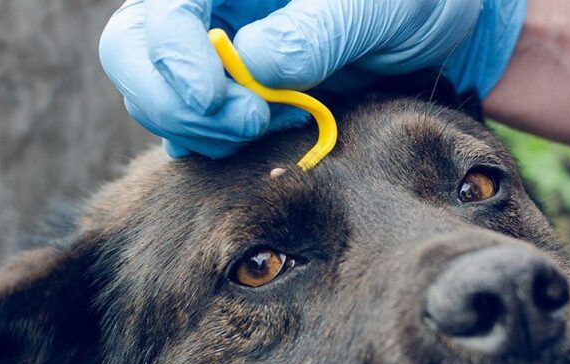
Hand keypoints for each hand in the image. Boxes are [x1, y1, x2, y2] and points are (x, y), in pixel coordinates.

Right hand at [99, 0, 524, 157]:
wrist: (438, 27)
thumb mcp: (378, 5)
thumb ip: (316, 30)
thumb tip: (250, 66)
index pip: (158, 10)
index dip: (169, 58)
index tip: (214, 100)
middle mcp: (207, 7)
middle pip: (131, 53)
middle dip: (175, 101)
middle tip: (247, 124)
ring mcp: (212, 49)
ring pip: (156, 95)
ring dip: (203, 128)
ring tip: (274, 124)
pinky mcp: (228, 91)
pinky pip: (191, 124)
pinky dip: (216, 143)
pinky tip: (269, 135)